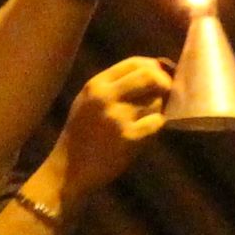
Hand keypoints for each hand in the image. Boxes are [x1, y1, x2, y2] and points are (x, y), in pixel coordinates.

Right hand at [51, 56, 173, 197]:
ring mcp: (117, 117)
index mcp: (94, 85)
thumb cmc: (82, 135)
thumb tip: (156, 70)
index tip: (162, 76)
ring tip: (141, 122)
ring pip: (156, 101)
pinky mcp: (129, 137)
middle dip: (164, 84)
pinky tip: (142, 135)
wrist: (68, 171)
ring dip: (157, 110)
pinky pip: (157, 122)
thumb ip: (114, 86)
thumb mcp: (88, 102)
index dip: (154, 66)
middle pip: (150, 76)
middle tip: (166, 95)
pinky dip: (155, 128)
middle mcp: (105, 97)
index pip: (134, 62)